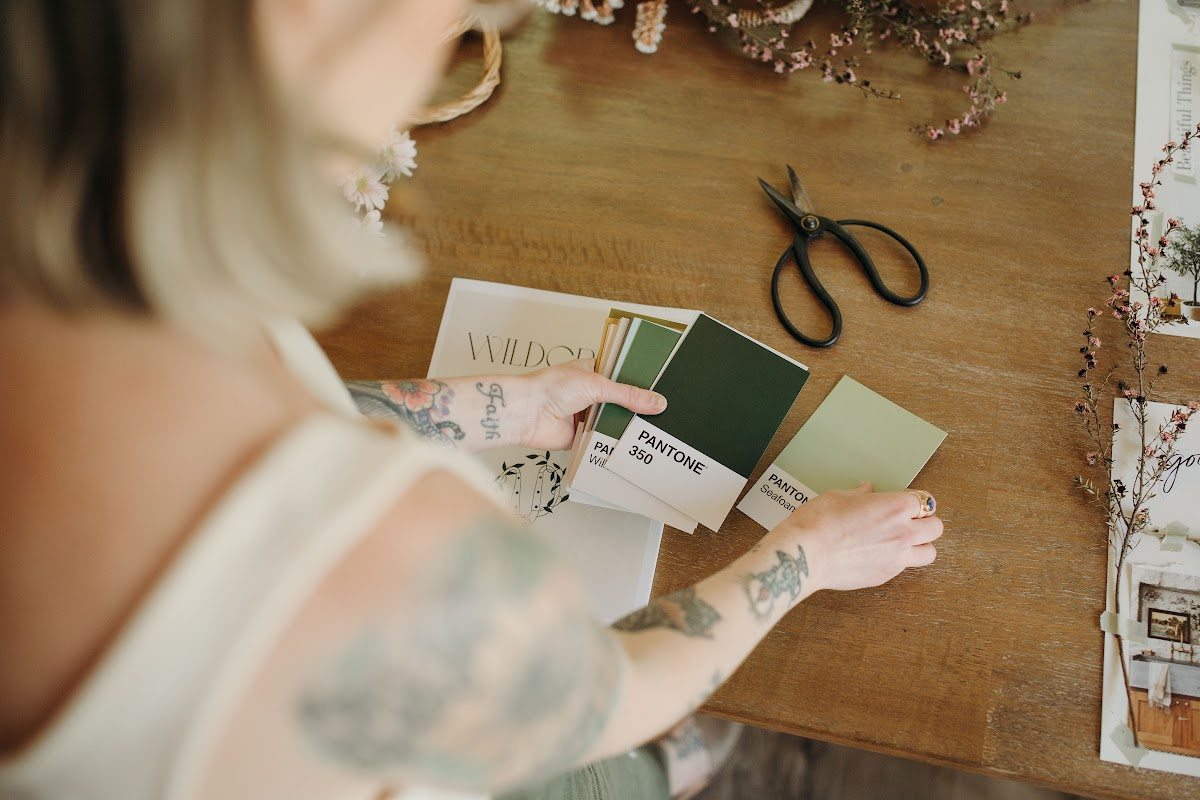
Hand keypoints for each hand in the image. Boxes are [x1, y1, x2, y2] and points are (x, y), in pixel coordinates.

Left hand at [513, 359, 666, 450]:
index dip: (642, 383)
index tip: (663, 390)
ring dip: (626, 427)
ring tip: (653, 432)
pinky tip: (631, 447)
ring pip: (614, 422)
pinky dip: (613, 444)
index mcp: (593, 371)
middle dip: (637, 409)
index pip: (624, 375)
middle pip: (621, 401)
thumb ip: (628, 395)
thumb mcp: (596, 385)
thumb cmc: (549, 388)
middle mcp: (591, 392)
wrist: (525, 414)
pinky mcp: (582, 436)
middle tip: (663, 414)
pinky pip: (603, 441)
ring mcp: (587, 414)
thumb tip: (656, 402)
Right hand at [773, 482, 941, 592]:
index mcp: (895, 507)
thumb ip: (860, 494)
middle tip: (911, 521)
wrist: (807, 553)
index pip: (924, 500)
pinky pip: (903, 568)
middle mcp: (903, 533)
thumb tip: (866, 491)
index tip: (907, 501)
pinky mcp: (884, 576)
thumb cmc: (820, 521)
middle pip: (936, 528)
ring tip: (903, 542)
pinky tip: (878, 555)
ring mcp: (897, 558)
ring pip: (929, 553)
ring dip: (921, 545)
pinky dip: (897, 561)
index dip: (915, 500)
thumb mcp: (839, 496)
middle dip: (926, 522)